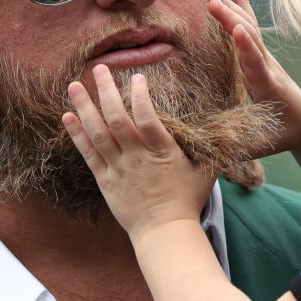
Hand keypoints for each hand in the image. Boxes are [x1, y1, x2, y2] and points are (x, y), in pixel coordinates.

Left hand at [63, 65, 215, 239]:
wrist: (164, 232)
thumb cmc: (188, 200)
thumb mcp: (205, 170)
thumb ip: (211, 146)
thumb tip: (232, 127)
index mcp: (162, 152)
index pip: (148, 119)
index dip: (140, 97)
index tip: (137, 78)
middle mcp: (137, 158)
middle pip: (117, 120)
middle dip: (106, 92)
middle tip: (100, 68)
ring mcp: (119, 169)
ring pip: (98, 133)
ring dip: (84, 107)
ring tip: (74, 85)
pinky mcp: (105, 180)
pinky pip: (88, 154)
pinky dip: (77, 134)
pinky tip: (68, 116)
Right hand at [209, 0, 300, 157]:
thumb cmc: (282, 134)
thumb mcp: (262, 146)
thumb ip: (238, 149)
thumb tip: (209, 158)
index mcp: (268, 90)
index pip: (257, 67)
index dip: (247, 49)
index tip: (237, 30)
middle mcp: (268, 69)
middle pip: (250, 40)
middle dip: (232, 20)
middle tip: (213, 1)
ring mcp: (266, 59)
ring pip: (249, 30)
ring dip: (232, 10)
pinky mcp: (263, 54)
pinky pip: (252, 27)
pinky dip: (243, 6)